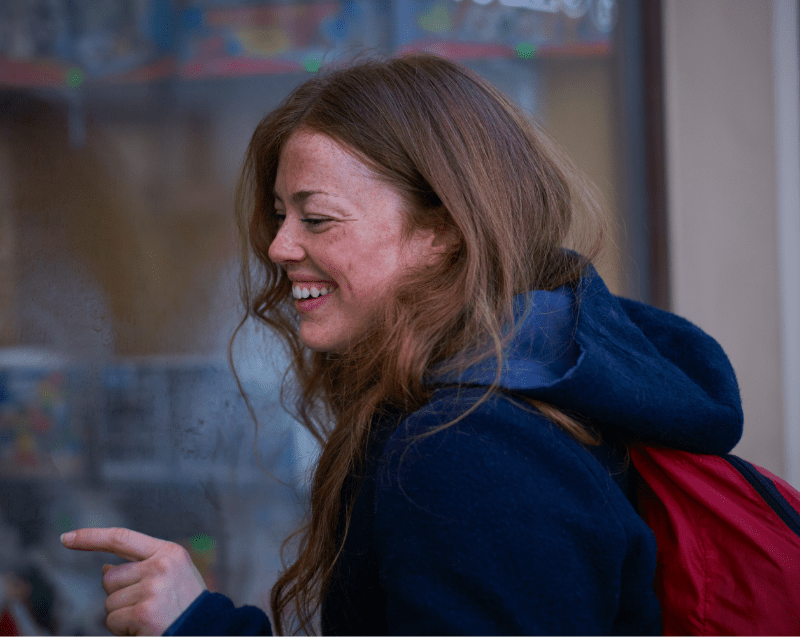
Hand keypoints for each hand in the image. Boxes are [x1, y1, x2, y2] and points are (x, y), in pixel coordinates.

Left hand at [61, 527, 207, 636]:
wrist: (207, 629)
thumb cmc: (187, 604)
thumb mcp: (172, 575)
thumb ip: (141, 567)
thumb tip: (105, 568)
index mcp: (168, 552)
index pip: (122, 538)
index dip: (91, 537)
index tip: (67, 538)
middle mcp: (160, 565)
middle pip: (110, 578)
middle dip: (119, 595)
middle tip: (147, 605)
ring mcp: (153, 588)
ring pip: (110, 603)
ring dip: (123, 615)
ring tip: (150, 617)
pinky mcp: (144, 612)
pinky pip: (113, 621)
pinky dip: (124, 630)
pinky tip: (146, 627)